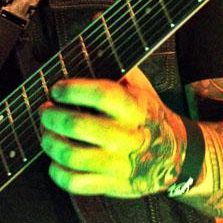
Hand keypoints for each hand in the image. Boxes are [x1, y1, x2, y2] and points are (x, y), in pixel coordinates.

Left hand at [39, 67, 186, 196]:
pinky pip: (73, 183)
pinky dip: (56, 171)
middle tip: (46, 111)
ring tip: (46, 134)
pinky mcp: (110, 184)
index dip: (72, 89)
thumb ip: (118, 67)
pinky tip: (56, 160)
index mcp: (134, 108)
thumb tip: (91, 37)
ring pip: (71, 156)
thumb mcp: (142, 88)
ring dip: (49, 142)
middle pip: (78, 125)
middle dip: (52, 116)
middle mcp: (126, 136)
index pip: (100, 94)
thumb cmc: (149, 116)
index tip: (57, 89)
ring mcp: (118, 164)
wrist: (176, 157)